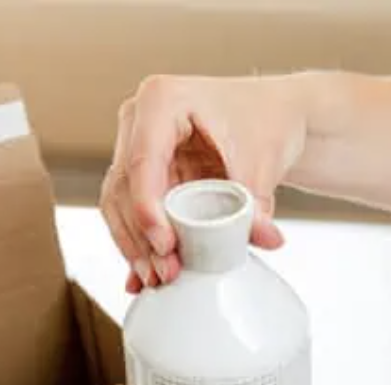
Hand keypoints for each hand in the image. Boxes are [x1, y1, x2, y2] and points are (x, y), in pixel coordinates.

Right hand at [99, 74, 307, 293]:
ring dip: (135, 247)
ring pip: (118, 205)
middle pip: (123, 187)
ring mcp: (135, 148)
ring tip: (159, 279)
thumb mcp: (264, 159)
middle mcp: (138, 121)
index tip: (165, 244)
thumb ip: (258, 201)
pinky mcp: (142, 176)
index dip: (147, 207)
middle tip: (166, 272)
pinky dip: (138, 245)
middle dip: (141, 237)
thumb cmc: (264, 120)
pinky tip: (142, 277)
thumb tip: (265, 238)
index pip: (143, 160)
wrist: (272, 116)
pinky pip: (128, 214)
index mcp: (162, 100)